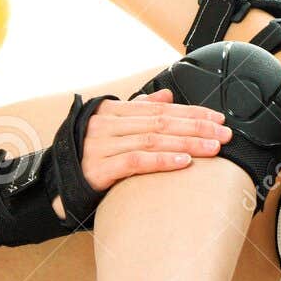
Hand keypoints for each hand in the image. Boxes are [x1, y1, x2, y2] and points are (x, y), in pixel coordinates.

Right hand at [79, 86, 231, 193]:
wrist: (56, 186)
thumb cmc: (88, 157)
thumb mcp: (112, 128)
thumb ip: (138, 110)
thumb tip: (167, 95)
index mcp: (112, 111)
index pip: (161, 109)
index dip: (192, 114)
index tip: (218, 120)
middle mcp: (107, 125)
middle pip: (161, 123)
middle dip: (197, 128)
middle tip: (224, 135)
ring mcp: (102, 146)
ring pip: (152, 140)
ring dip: (187, 144)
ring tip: (213, 148)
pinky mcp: (99, 169)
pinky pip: (136, 162)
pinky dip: (162, 161)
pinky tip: (184, 163)